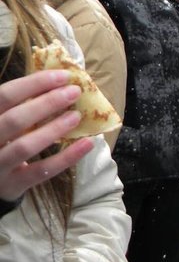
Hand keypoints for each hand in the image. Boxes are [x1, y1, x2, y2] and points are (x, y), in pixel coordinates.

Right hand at [0, 70, 92, 202]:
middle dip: (46, 104)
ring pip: (24, 147)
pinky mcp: (12, 185)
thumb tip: (60, 82)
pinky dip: (66, 157)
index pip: (4, 96)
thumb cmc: (1, 141)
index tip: (63, 76)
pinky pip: (41, 171)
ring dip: (53, 130)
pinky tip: (87, 143)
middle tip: (74, 92)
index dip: (33, 84)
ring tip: (77, 116)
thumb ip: (21, 104)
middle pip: (14, 120)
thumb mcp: (4, 118)